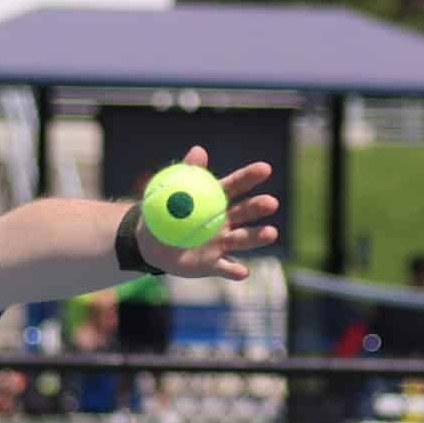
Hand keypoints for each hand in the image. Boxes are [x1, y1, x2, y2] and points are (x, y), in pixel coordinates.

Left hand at [134, 147, 278, 279]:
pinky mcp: (215, 264)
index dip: (250, 177)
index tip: (265, 168)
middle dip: (259, 207)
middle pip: (245, 213)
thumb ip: (186, 173)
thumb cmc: (162, 213)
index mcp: (215, 200)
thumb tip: (199, 150)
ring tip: (271, 233)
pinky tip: (243, 272)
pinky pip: (226, 268)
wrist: (152, 245)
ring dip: (258, 237)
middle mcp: (225, 221)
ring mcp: (222, 243)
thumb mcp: (168, 192)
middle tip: (271, 203)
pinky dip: (234, 271)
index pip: (236, 186)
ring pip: (243, 240)